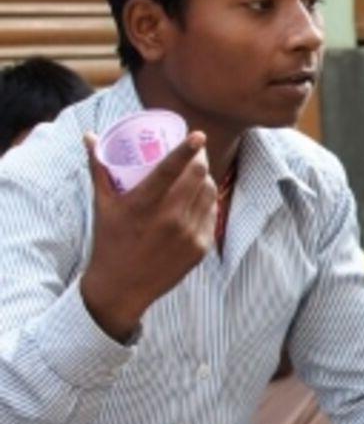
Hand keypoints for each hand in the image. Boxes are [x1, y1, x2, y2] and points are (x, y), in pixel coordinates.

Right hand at [79, 130, 217, 341]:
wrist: (121, 289)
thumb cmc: (110, 241)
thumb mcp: (102, 205)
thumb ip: (99, 169)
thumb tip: (90, 136)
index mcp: (142, 205)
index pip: (169, 170)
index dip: (186, 149)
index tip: (199, 134)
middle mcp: (168, 218)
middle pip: (198, 175)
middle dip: (199, 158)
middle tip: (196, 150)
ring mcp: (188, 233)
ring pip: (209, 192)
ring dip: (205, 178)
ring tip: (197, 172)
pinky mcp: (201, 247)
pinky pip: (212, 213)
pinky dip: (207, 202)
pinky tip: (200, 197)